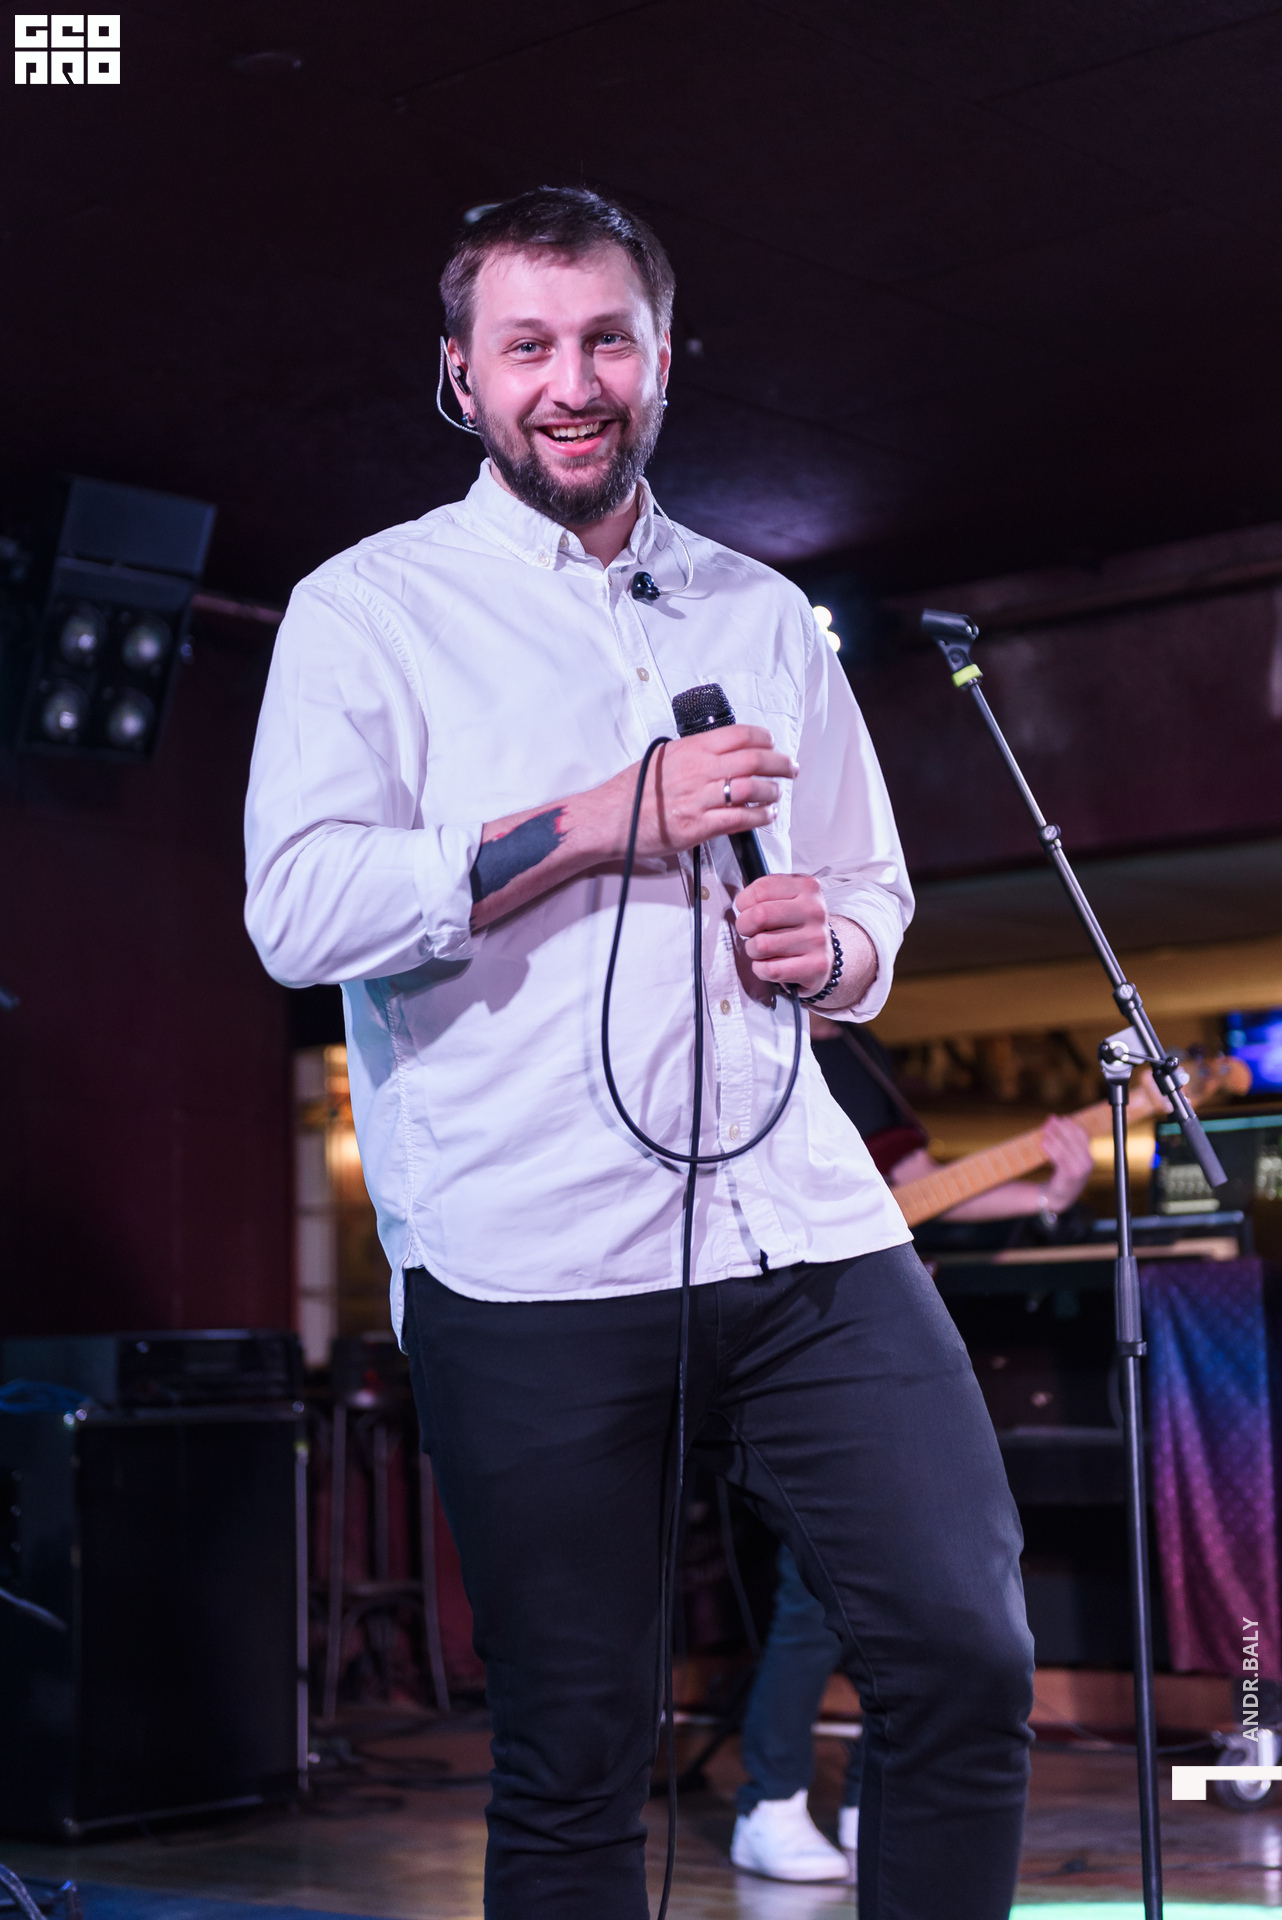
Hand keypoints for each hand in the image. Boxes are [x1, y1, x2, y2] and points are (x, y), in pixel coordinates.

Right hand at [604, 726, 796, 859]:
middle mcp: (698, 770)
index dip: (764, 739)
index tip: (772, 744)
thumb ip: (693, 754)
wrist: (610, 818)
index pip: (740, 735)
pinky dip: (760, 817)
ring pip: (751, 788)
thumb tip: (718, 752)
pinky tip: (766, 816)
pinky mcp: (698, 826)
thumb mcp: (662, 758)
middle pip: (753, 759)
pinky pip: (740, 819)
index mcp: (690, 749)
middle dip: (780, 763)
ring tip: (776, 795)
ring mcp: (699, 799)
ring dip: (771, 791)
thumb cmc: (633, 791)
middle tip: (790, 768)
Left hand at [733, 873, 831, 996]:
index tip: (748, 910)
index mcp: (807, 887)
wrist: (823, 952)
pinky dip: (761, 969)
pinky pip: (770, 969)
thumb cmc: (795, 924)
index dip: (744, 902)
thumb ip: (762, 894)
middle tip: (750, 931)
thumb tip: (740, 903)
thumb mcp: (785, 898)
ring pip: (761, 945)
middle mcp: (815, 911)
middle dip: (744, 926)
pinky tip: (771, 963)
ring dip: (753, 950)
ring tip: (764, 949)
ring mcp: (817, 939)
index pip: (760, 889)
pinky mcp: (817, 965)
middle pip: (759, 915)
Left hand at [1040, 1114, 1095, 1211]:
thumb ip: (1068, 1143)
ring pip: (1066, 1147)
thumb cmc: (1062, 1175)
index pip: (1083, 1135)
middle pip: (1075, 1139)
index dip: (1072, 1125)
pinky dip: (1051, 1149)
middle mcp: (1087, 1163)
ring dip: (1055, 1136)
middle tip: (1050, 1119)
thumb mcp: (1069, 1159)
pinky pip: (1059, 1158)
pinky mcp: (1069, 1176)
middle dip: (1062, 1127)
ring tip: (1045, 1128)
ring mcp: (1079, 1170)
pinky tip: (1043, 1142)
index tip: (1061, 1117)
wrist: (1058, 1197)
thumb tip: (1057, 1120)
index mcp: (1089, 1157)